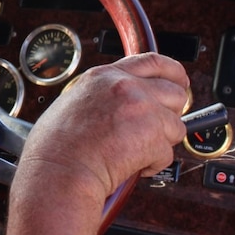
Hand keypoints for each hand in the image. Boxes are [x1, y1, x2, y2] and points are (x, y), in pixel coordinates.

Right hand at [18, 52, 188, 201]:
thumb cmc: (55, 148)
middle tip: (157, 128)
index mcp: (104, 76)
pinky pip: (168, 153)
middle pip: (175, 92)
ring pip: (175, 126)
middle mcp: (125, 87)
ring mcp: (142, 110)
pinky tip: (131, 166)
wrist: (58, 172)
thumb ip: (101, 95)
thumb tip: (119, 104)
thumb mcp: (73, 103)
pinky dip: (153, 165)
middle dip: (171, 113)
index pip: (152, 62)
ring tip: (134, 152)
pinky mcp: (153, 136)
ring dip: (160, 143)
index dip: (173, 72)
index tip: (179, 80)